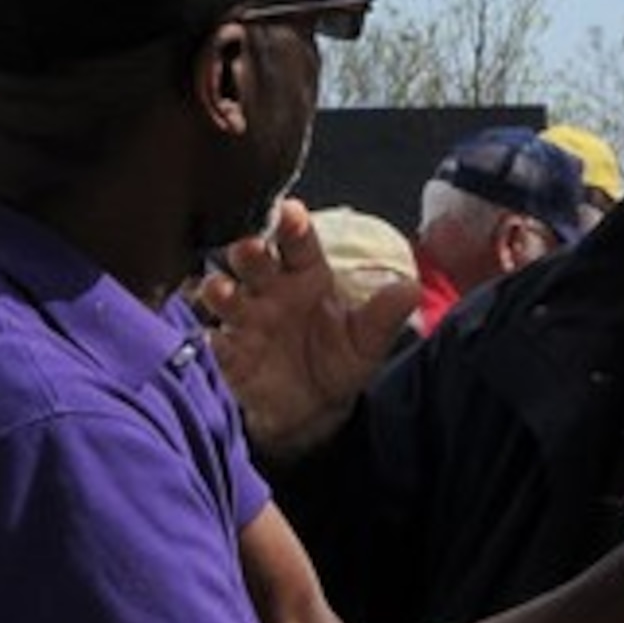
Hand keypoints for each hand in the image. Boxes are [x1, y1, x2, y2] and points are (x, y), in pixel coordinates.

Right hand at [197, 199, 419, 459]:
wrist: (314, 410)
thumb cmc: (339, 360)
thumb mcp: (368, 341)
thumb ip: (384, 315)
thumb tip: (411, 289)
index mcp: (306, 276)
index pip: (298, 243)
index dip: (292, 226)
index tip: (290, 212)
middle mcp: (270, 289)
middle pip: (254, 260)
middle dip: (249, 251)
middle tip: (250, 247)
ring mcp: (246, 319)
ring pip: (224, 293)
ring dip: (220, 289)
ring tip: (222, 290)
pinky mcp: (229, 351)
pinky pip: (215, 340)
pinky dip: (212, 337)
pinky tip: (214, 337)